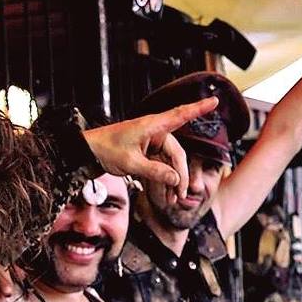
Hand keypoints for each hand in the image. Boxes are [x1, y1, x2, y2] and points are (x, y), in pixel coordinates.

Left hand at [83, 96, 218, 199]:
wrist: (87, 152)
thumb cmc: (106, 150)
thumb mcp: (131, 163)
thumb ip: (155, 171)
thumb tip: (176, 180)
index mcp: (152, 126)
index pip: (181, 115)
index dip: (199, 109)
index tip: (215, 101)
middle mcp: (154, 132)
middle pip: (176, 154)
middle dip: (180, 175)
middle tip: (181, 195)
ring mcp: (149, 143)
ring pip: (168, 163)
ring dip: (171, 181)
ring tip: (173, 200)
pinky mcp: (144, 153)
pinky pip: (159, 166)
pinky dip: (162, 180)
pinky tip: (165, 195)